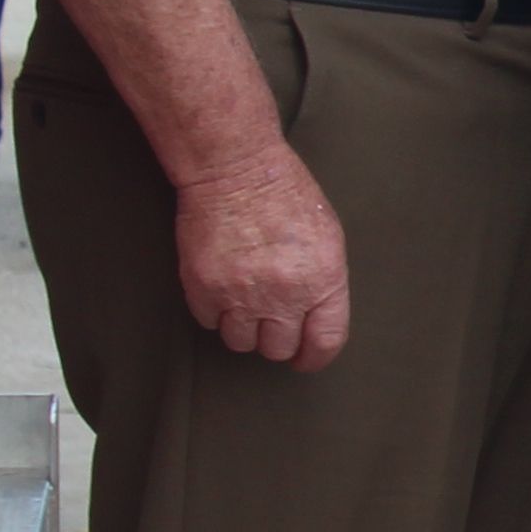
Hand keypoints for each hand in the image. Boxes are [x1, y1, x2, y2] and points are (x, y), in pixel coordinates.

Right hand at [172, 142, 348, 369]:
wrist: (236, 171)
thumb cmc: (286, 198)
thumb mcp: (327, 240)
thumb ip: (324, 284)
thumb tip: (317, 320)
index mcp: (323, 282)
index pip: (324, 343)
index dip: (313, 357)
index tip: (304, 359)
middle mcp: (283, 295)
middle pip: (277, 347)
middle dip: (276, 339)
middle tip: (271, 321)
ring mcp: (240, 294)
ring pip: (240, 342)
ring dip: (243, 329)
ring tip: (245, 303)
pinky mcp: (203, 288)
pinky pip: (209, 322)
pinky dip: (215, 312)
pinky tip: (223, 289)